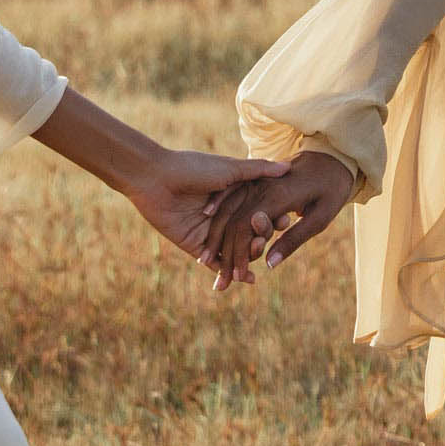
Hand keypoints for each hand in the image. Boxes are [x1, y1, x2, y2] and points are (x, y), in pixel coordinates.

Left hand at [126, 146, 290, 265]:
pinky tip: (247, 279)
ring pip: (235, 250)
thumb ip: (258, 170)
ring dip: (249, 257)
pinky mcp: (196, 246)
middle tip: (266, 239)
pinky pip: (216, 262)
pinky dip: (230, 272)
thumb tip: (288, 166)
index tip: (287, 220)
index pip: (260, 211)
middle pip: (249, 233)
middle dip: (261, 239)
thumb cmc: (192, 168)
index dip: (272, 218)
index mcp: (234, 196)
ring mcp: (211, 232)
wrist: (155, 178)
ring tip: (258, 256)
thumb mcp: (229, 169)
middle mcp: (224, 215)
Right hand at [200, 150, 353, 288]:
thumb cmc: (332, 189)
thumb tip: (269, 265)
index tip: (236, 278)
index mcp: (277, 197)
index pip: (245, 229)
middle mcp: (260, 187)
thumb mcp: (320, 217)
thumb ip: (294, 240)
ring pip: (227, 210)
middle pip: (232, 223)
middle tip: (220, 282)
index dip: (238, 254)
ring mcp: (255, 180)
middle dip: (223, 254)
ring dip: (214, 236)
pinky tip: (205, 221)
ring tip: (205, 261)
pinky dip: (216, 210)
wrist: (333, 155)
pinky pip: (229, 194)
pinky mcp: (253, 177)